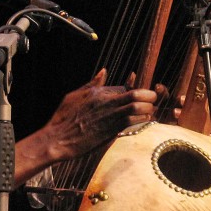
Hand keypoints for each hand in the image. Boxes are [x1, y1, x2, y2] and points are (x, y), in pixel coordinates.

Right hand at [14, 68, 157, 184]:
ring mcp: (109, 115)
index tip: (142, 94)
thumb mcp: (74, 96)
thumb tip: (103, 71)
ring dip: (147, 108)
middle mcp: (104, 101)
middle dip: (149, 96)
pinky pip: (133, 120)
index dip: (136, 90)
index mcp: (96, 92)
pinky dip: (142, 119)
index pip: (124, 87)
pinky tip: (143, 120)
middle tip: (152, 100)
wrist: (57, 139)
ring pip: (137, 106)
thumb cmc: (63, 119)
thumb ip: (92, 84)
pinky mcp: (111, 129)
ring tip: (149, 111)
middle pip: (136, 93)